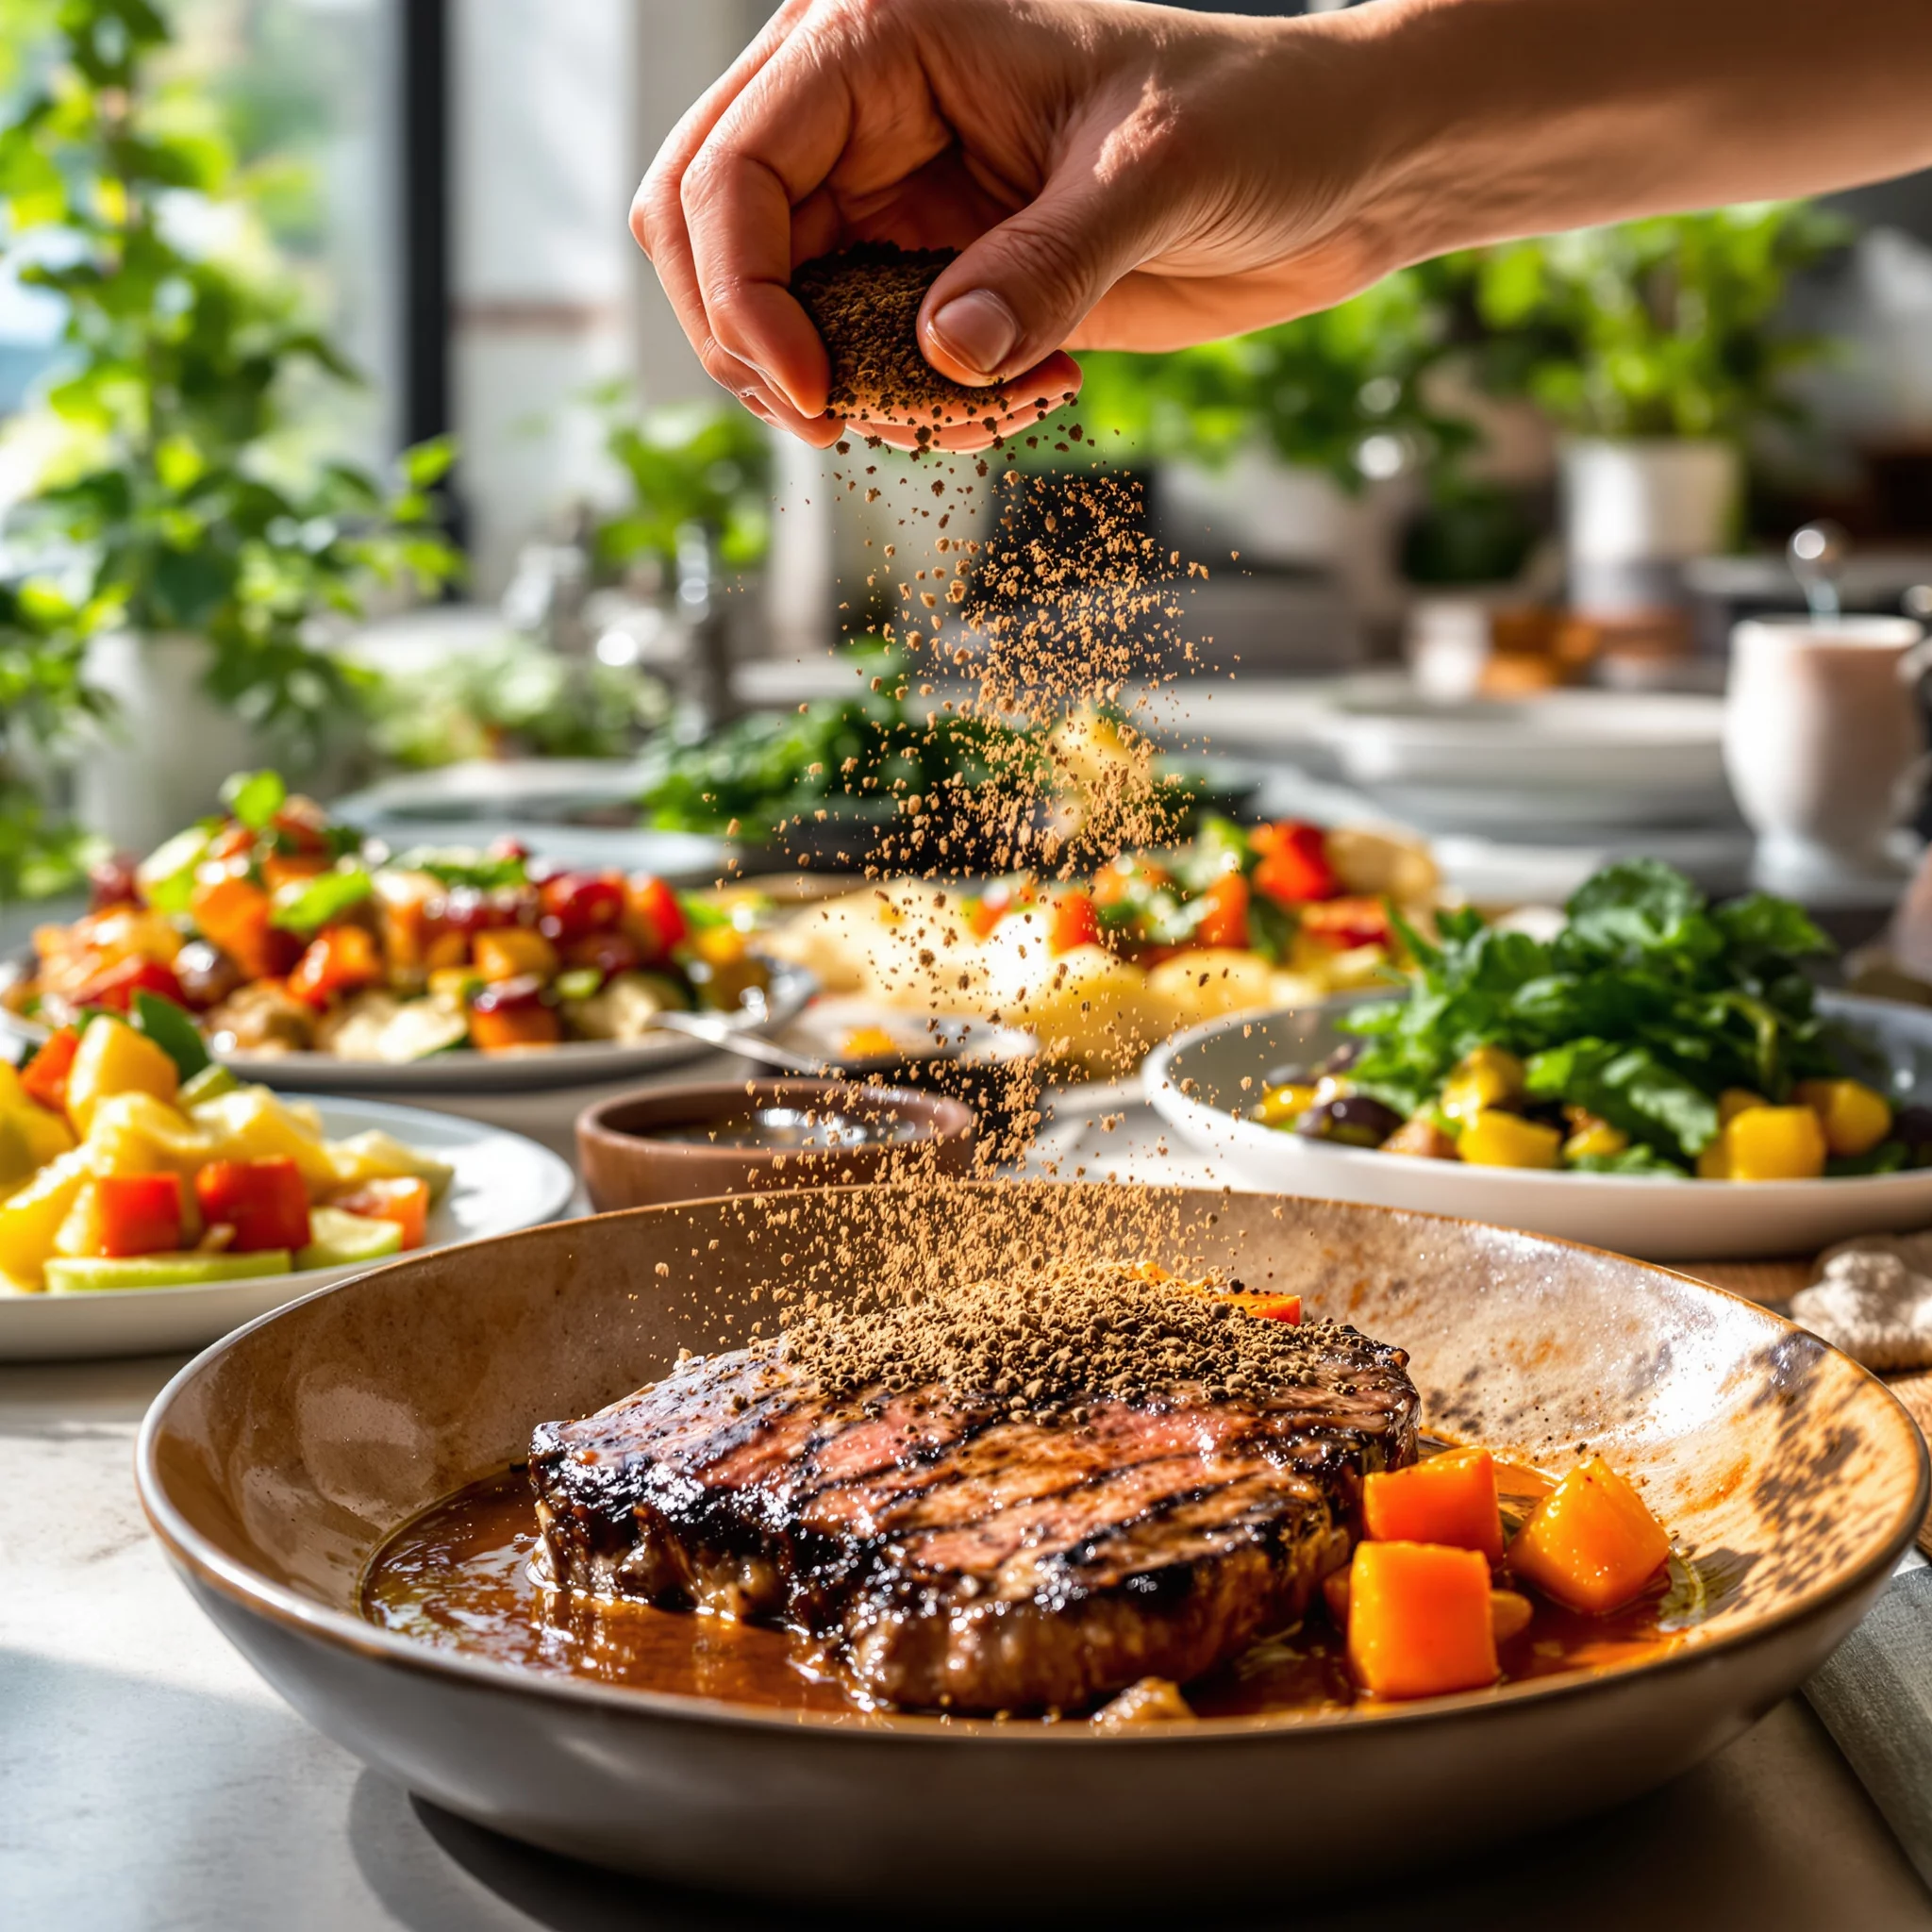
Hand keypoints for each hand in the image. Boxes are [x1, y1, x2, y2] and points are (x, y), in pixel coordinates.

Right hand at [632, 0, 1391, 450]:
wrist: (1327, 165)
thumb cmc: (1257, 117)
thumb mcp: (1155, 175)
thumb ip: (1047, 268)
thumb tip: (943, 360)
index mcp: (882, 33)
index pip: (728, 169)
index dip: (741, 298)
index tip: (818, 401)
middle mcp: (861, 106)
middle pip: (704, 237)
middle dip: (757, 351)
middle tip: (853, 424)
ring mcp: (889, 189)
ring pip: (774, 310)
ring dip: (852, 393)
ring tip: (987, 408)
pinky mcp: (929, 264)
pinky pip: (857, 353)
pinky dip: (909, 405)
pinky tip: (1021, 398)